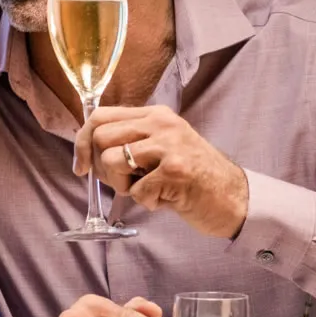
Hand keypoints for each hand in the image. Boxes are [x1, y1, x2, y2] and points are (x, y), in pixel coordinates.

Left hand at [74, 105, 249, 238]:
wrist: (234, 198)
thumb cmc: (194, 178)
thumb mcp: (164, 147)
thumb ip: (132, 142)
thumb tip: (87, 151)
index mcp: (156, 114)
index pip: (100, 116)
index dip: (81, 142)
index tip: (81, 167)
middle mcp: (162, 124)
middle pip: (100, 137)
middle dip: (102, 168)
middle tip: (125, 183)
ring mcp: (170, 145)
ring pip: (111, 160)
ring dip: (123, 186)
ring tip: (148, 190)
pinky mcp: (176, 171)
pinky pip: (135, 191)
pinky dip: (146, 202)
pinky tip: (166, 200)